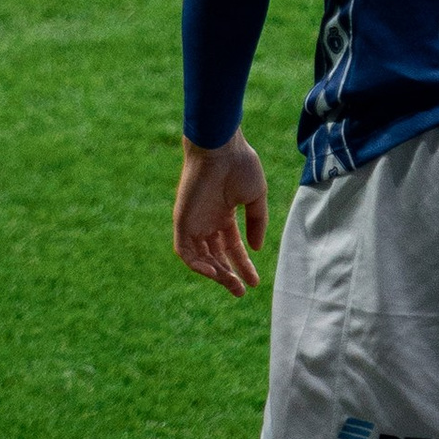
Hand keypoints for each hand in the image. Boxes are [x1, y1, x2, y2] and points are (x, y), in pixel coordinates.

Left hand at [175, 134, 268, 295]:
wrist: (221, 148)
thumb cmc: (240, 166)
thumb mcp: (255, 198)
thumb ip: (256, 224)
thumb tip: (256, 249)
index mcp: (224, 214)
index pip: (231, 247)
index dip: (242, 265)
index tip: (254, 282)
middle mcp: (207, 220)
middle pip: (216, 256)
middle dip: (229, 275)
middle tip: (241, 290)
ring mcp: (194, 221)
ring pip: (200, 257)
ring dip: (215, 273)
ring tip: (232, 285)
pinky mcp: (182, 220)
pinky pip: (184, 250)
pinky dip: (196, 264)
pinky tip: (213, 272)